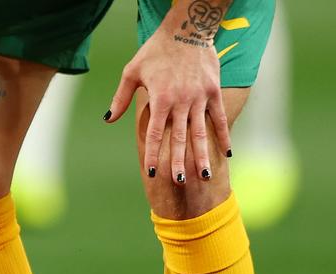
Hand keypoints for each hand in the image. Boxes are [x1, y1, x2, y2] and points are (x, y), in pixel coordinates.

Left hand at [105, 19, 231, 183]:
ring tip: (204, 175)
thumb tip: (108, 120)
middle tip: (179, 182)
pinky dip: (223, 135)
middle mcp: (181, 101)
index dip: (153, 154)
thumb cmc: (155, 51)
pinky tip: (227, 152)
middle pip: (179, 138)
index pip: (155, 133)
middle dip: (179, 162)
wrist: (186, 29)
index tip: (152, 173)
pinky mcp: (213, 91)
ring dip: (203, 154)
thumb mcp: (132, 72)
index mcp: (160, 99)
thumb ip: (121, 98)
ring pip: (201, 132)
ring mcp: (200, 97)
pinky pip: (219, 117)